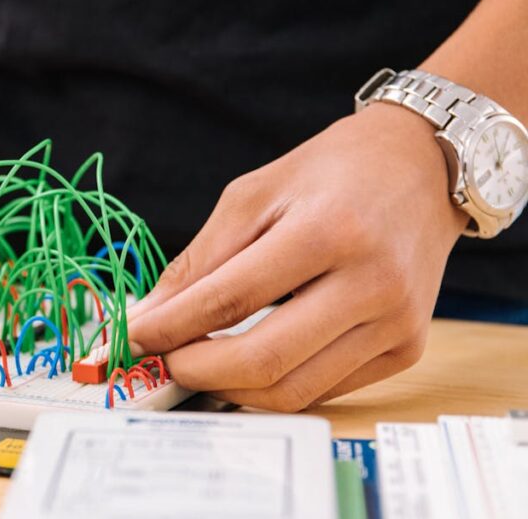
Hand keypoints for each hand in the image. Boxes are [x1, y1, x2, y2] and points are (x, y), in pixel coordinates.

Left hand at [128, 103, 468, 410]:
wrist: (423, 166)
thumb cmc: (330, 173)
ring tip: (198, 364)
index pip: (230, 300)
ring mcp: (396, 323)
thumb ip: (201, 260)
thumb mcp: (254, 194)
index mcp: (328, 232)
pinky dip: (273, 385)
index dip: (172, 328)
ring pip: (293, 390)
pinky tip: (246, 363)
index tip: (133, 338)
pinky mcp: (407, 348)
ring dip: (230, 388)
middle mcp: (371, 284)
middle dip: (195, 370)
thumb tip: (149, 317)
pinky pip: (324, 389)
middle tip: (162, 362)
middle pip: (263, 360)